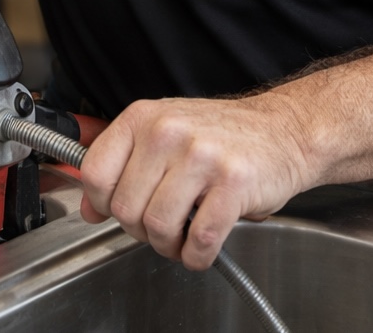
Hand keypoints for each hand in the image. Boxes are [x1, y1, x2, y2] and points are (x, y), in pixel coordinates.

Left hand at [78, 94, 312, 269]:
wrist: (283, 130)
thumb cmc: (221, 135)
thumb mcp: (163, 133)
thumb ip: (122, 165)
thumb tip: (88, 208)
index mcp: (144, 117)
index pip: (94, 173)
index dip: (103, 203)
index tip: (120, 208)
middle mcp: (168, 131)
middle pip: (125, 209)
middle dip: (142, 229)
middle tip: (165, 221)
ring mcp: (201, 155)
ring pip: (158, 228)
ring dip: (170, 245)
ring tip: (186, 230)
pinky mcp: (232, 182)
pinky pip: (199, 241)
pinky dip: (198, 255)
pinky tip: (205, 241)